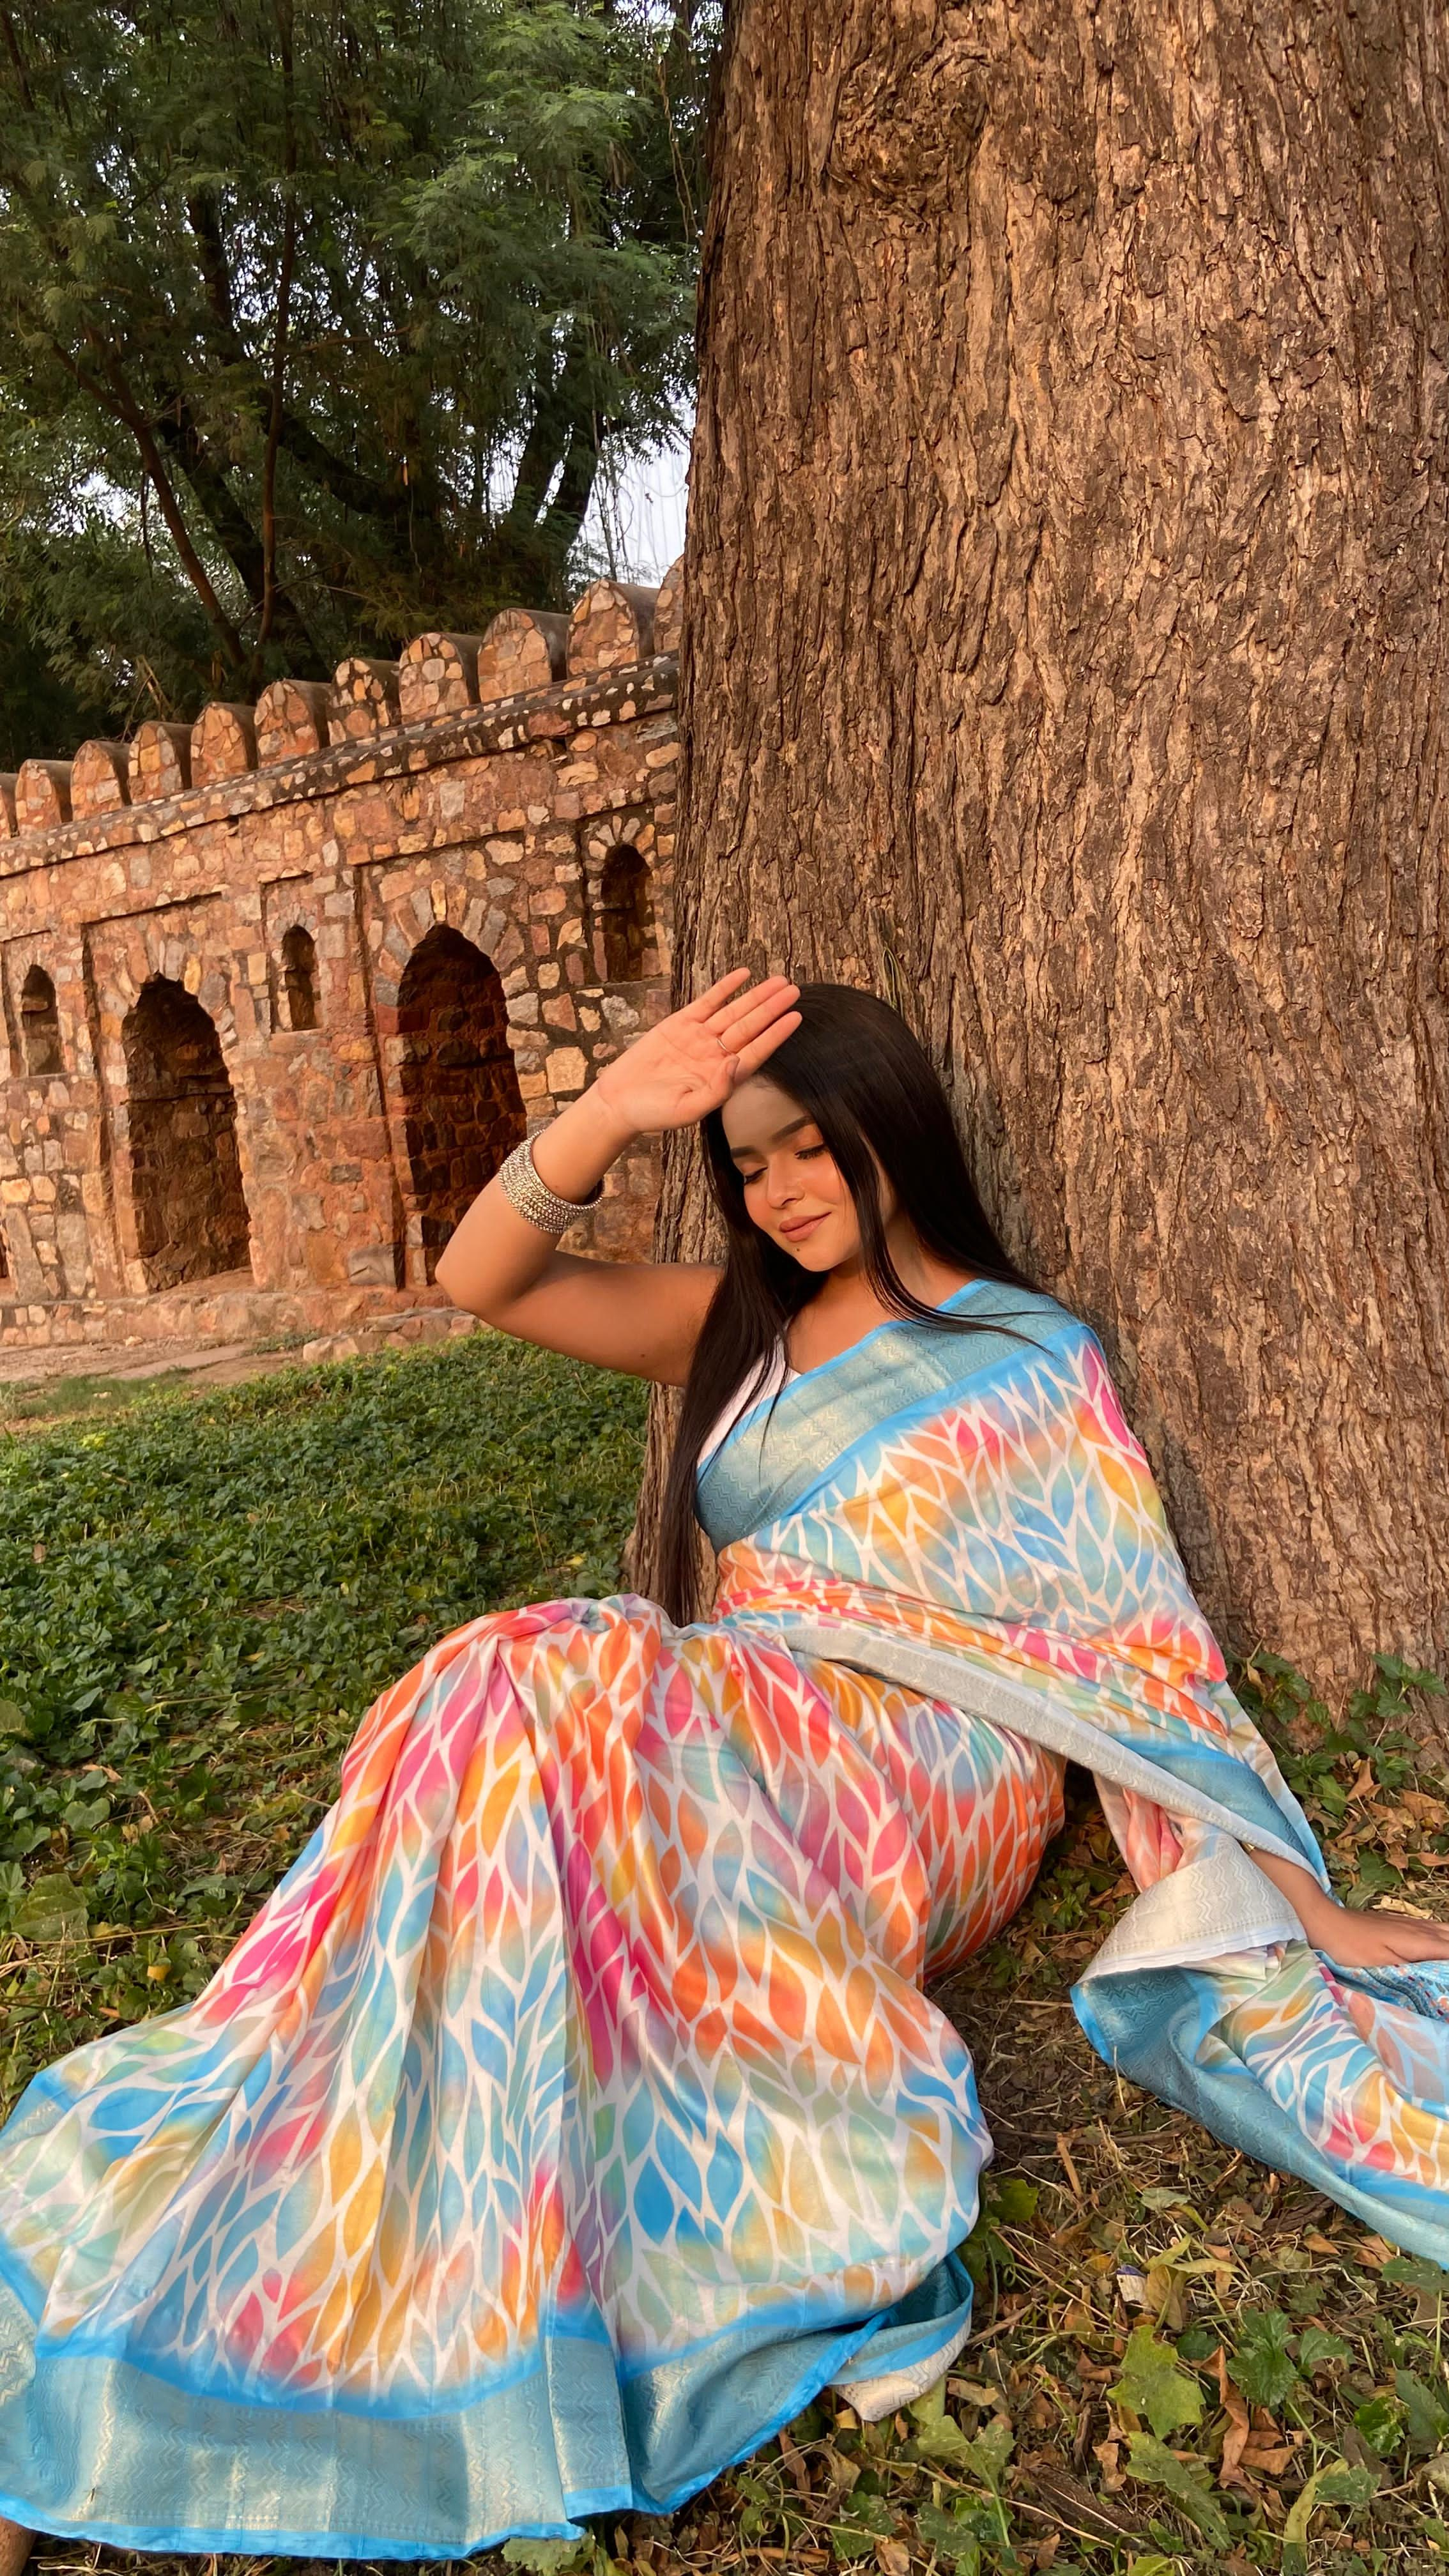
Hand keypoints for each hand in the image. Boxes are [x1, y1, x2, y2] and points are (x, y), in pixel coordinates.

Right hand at [592, 969, 800, 1135]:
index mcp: (723, 1077)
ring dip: (756, 996)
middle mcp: (715, 1054)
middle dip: (772, 1008)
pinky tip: (743, 975)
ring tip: (779, 981)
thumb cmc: (654, 1114)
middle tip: (794, 990)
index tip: (796, 1017)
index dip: (777, 1034)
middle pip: (750, 1027)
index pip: (757, 1051)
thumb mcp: (688, 1110)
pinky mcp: (680, 1024)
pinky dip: (725, 988)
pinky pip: (708, 1002)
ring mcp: (699, 1037)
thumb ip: (716, 1090)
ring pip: (734, 1012)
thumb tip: (735, 1063)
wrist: (619, 1101)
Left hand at [1253, 1848, 1448, 1972]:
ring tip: (1444, 1968)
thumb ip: (1413, 1971)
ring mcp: (1410, 1923)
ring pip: (1444, 1931)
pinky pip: (1433, 1929)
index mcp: (1417, 1940)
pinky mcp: (1400, 1923)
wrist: (1324, 1920)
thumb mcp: (1381, 1965)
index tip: (1447, 1985)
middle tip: (1446, 1981)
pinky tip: (1439, 1949)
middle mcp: (1418, 1928)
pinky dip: (1443, 1939)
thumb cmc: (1349, 1947)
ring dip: (1448, 1944)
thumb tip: (1436, 1978)